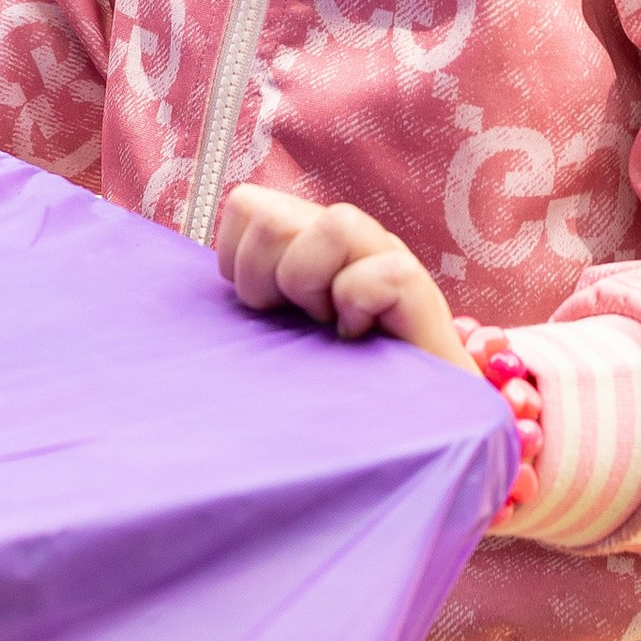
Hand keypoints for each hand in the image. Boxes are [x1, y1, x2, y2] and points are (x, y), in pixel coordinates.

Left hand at [216, 185, 474, 365]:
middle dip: (265, 277)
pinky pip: (384, 273)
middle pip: (274, 214)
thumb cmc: (325, 387)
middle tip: (294, 321)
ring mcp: (385, 258)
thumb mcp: (272, 334)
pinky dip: (360, 306)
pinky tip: (359, 338)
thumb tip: (220, 272)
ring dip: (315, 284)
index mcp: (306, 239)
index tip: (263, 307)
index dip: (239, 259)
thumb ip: (252, 292)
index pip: (248, 205)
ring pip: (337, 224)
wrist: (402, 435)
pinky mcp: (420, 293)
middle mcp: (346, 239)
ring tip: (326, 324)